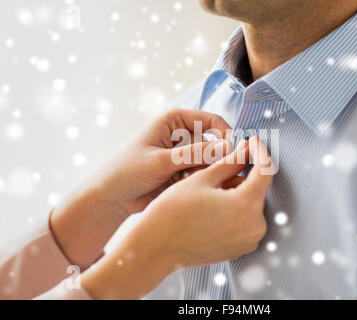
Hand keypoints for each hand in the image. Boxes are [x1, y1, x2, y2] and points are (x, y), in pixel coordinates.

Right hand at [81, 137, 274, 298]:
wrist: (156, 248)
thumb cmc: (173, 212)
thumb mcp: (202, 179)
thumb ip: (230, 162)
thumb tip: (246, 149)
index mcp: (247, 206)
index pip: (265, 171)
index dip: (259, 151)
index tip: (252, 140)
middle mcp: (255, 227)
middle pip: (257, 189)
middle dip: (243, 173)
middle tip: (223, 162)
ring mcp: (248, 240)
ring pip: (249, 204)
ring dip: (237, 190)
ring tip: (211, 187)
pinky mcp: (239, 248)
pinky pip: (243, 221)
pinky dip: (233, 208)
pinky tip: (212, 204)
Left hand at [88, 108, 232, 213]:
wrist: (111, 199)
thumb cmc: (127, 171)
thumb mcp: (161, 161)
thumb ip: (195, 154)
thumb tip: (228, 148)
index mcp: (174, 120)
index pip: (211, 121)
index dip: (226, 135)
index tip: (235, 152)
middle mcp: (182, 134)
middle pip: (214, 143)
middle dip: (216, 159)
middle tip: (213, 176)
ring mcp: (184, 155)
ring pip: (211, 161)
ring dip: (208, 173)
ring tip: (196, 185)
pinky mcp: (185, 172)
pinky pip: (204, 175)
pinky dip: (203, 182)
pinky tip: (194, 190)